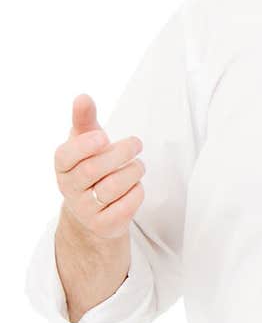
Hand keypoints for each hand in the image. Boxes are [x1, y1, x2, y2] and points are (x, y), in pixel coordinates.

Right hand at [55, 93, 144, 240]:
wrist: (94, 211)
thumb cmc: (91, 167)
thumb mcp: (86, 142)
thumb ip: (84, 120)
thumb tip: (82, 97)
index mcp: (63, 166)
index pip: (65, 156)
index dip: (84, 146)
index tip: (103, 136)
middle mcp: (69, 189)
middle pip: (94, 170)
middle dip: (120, 153)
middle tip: (137, 143)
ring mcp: (85, 210)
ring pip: (113, 187)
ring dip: (133, 171)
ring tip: (138, 165)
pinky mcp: (104, 225)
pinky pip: (126, 206)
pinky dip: (136, 191)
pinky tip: (135, 185)